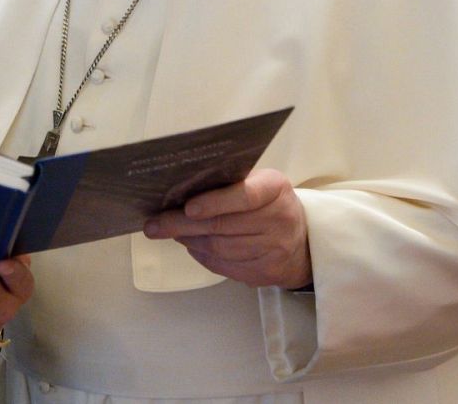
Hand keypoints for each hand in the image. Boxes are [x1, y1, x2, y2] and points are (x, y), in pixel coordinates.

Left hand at [143, 168, 310, 288]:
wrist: (304, 242)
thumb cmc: (269, 204)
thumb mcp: (259, 183)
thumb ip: (228, 183)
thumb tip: (179, 190)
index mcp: (275, 188)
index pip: (245, 195)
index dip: (215, 202)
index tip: (188, 207)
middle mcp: (279, 219)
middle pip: (223, 226)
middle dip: (182, 225)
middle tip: (154, 225)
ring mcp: (275, 250)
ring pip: (220, 248)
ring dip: (189, 240)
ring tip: (170, 232)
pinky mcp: (266, 273)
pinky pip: (224, 266)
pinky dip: (202, 256)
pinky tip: (191, 245)